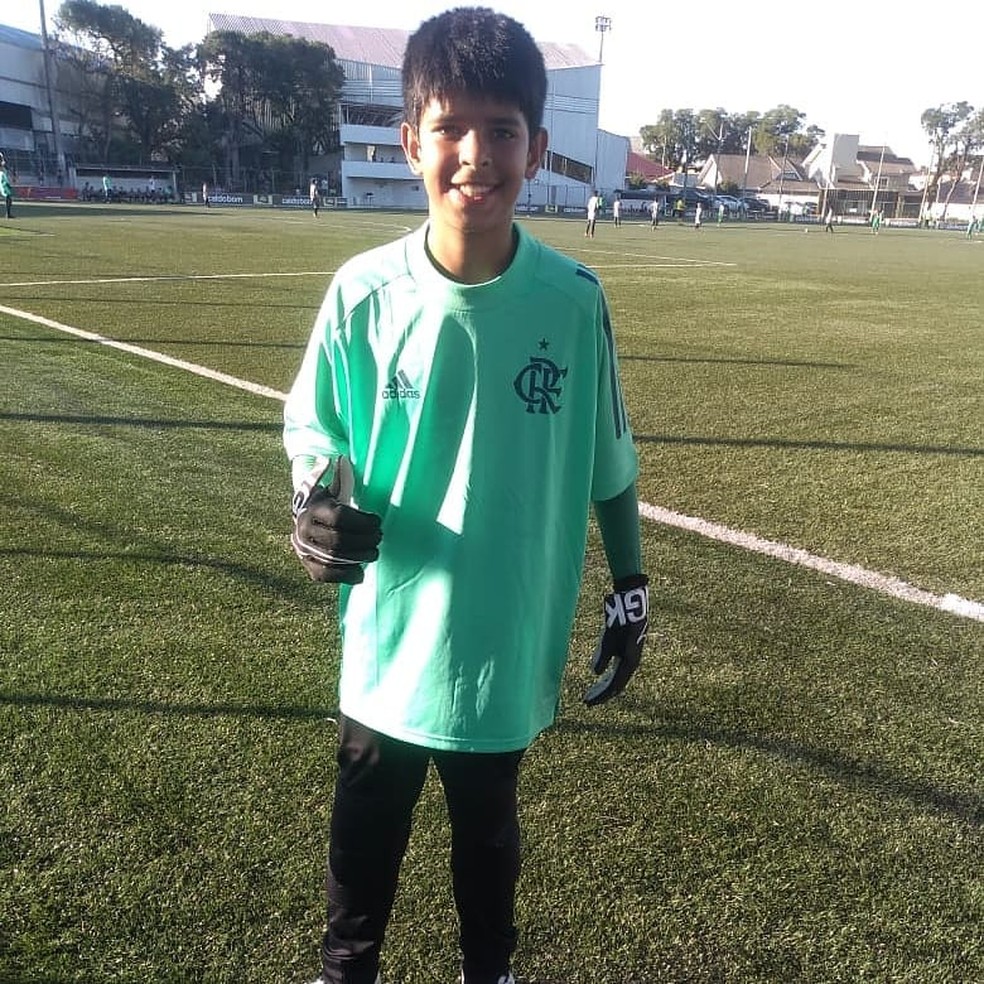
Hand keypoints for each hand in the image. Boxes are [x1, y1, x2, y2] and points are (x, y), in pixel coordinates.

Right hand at [291, 456, 381, 583]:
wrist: (303, 520)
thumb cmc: (326, 502)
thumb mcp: (332, 487)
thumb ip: (340, 476)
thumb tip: (340, 459)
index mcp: (313, 509)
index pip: (340, 518)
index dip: (362, 522)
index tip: (377, 521)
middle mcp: (304, 530)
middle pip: (339, 540)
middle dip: (364, 540)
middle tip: (379, 537)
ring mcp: (304, 549)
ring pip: (334, 559)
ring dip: (359, 557)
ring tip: (374, 552)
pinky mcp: (307, 565)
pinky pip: (325, 575)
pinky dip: (344, 575)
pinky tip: (361, 573)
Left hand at [584, 574, 647, 704]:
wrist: (632, 603)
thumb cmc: (620, 621)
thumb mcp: (609, 639)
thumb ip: (602, 656)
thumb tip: (594, 672)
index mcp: (629, 663)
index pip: (614, 686)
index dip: (600, 696)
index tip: (587, 702)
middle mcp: (632, 662)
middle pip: (615, 684)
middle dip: (601, 693)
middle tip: (586, 701)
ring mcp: (630, 655)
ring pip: (616, 676)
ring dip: (603, 685)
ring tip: (592, 692)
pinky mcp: (627, 648)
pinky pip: (617, 668)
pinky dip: (607, 674)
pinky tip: (599, 676)